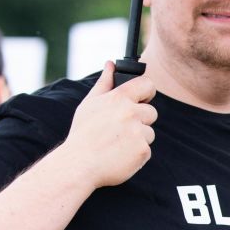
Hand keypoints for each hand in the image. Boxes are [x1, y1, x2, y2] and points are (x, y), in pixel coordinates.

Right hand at [62, 61, 157, 187]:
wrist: (78, 165)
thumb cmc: (83, 134)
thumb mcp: (90, 104)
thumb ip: (105, 83)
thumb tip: (111, 64)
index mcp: (119, 98)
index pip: (147, 85)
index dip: (147, 92)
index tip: (142, 99)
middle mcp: (131, 113)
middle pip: (151, 112)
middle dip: (140, 120)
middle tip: (120, 130)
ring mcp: (138, 133)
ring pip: (149, 133)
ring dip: (138, 139)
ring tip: (117, 144)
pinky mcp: (142, 151)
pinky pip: (146, 150)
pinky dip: (136, 154)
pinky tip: (120, 155)